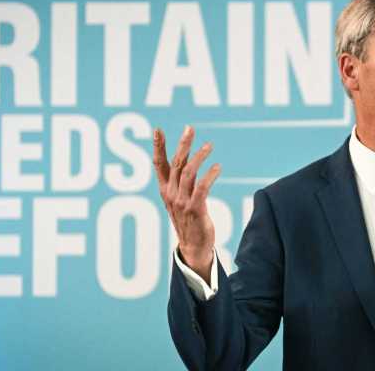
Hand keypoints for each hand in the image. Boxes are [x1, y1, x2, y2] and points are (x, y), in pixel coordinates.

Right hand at [153, 125, 220, 283]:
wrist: (193, 246)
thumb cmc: (188, 220)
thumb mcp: (179, 199)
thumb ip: (181, 181)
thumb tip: (186, 161)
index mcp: (165, 190)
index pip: (159, 164)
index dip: (158, 147)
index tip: (157, 129)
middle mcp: (171, 194)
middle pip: (176, 164)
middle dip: (182, 145)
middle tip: (190, 129)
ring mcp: (182, 202)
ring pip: (188, 173)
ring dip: (199, 157)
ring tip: (209, 146)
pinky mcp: (195, 209)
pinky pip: (202, 188)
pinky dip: (210, 176)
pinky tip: (217, 167)